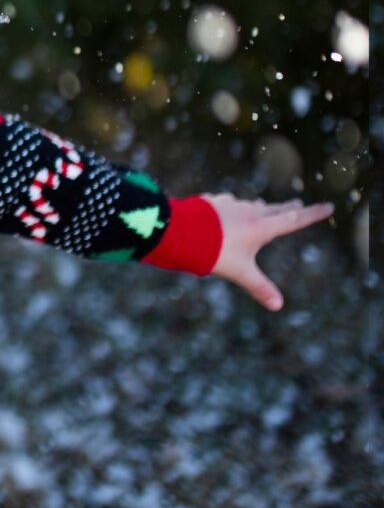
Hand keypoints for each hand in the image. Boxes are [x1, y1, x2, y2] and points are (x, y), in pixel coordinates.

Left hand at [203, 194, 333, 311]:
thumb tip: (278, 306)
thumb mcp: (239, 272)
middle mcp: (248, 211)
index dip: (313, 214)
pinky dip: (231, 206)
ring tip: (262, 205)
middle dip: (287, 208)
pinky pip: (225, 203)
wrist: (178, 230)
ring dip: (258, 206)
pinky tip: (226, 206)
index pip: (294, 220)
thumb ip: (258, 287)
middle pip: (273, 209)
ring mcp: (228, 204)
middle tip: (299, 204)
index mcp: (261, 227)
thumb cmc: (212, 251)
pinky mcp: (210, 202)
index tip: (328, 206)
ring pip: (248, 204)